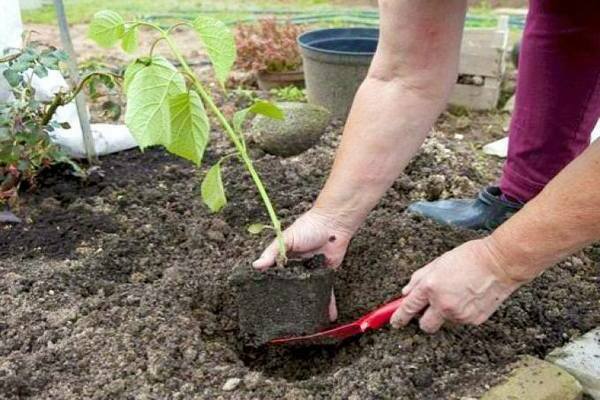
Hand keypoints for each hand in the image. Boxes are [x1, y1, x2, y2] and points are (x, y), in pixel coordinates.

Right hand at [253, 208, 353, 320]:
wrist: (333, 223)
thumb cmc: (307, 227)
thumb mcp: (286, 238)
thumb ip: (272, 253)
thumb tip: (255, 266)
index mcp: (285, 259)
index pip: (275, 276)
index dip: (271, 288)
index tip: (264, 303)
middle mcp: (298, 268)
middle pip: (292, 287)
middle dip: (289, 301)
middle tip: (284, 319)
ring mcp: (312, 272)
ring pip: (309, 292)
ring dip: (307, 305)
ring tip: (304, 323)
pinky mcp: (326, 275)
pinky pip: (327, 292)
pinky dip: (327, 304)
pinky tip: (326, 317)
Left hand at [390, 238, 526, 332]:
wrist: (500, 263)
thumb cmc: (470, 257)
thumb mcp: (438, 262)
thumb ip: (419, 278)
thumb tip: (405, 292)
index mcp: (430, 286)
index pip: (409, 308)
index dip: (399, 317)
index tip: (395, 322)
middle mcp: (442, 304)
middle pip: (425, 326)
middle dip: (423, 321)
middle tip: (428, 311)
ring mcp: (459, 314)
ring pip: (445, 322)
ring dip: (446, 313)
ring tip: (458, 293)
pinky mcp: (474, 320)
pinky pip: (461, 320)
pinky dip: (461, 312)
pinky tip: (469, 297)